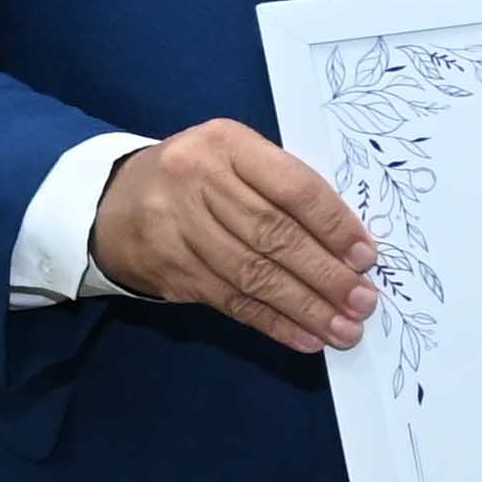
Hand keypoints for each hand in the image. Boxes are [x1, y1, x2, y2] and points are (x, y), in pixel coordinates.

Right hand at [90, 121, 377, 351]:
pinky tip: (305, 337)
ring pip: (253, 274)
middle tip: (363, 302)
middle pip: (273, 234)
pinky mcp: (170, 268)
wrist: (115, 202)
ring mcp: (177, 226)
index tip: (366, 257)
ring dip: (305, 307)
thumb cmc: (201, 178)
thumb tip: (351, 246)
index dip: (333, 225)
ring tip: (344, 329)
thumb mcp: (238, 160)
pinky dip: (273, 322)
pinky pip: (230, 300)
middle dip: (325, 274)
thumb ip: (285, 189)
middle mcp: (197, 181)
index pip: (292, 187)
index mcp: (227, 144)